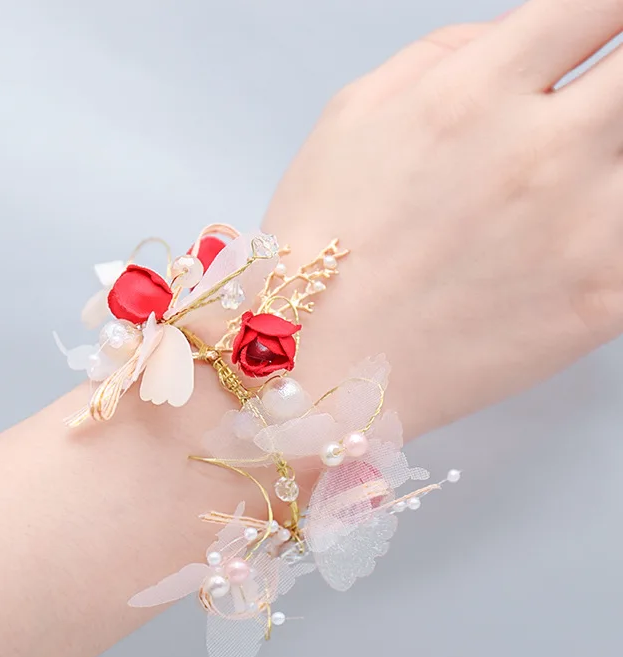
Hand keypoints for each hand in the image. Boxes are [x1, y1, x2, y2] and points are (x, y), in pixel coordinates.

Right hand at [264, 2, 622, 438]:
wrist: (316, 367)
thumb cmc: (319, 247)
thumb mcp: (350, 115)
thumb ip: (443, 52)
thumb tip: (511, 38)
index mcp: (474, 94)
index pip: (595, 1)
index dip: (602, 13)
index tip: (595, 33)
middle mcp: (541, 152)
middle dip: (619, 79)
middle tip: (588, 112)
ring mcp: (585, 230)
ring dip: (614, 158)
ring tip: (564, 184)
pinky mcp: (603, 301)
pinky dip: (620, 228)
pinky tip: (577, 231)